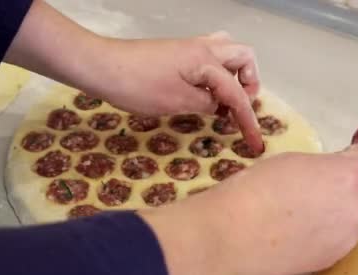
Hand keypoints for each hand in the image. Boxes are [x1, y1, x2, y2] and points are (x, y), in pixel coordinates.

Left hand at [91, 33, 262, 150]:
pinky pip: (207, 59)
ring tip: (223, 101)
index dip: (248, 120)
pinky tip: (201, 95)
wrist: (102, 66)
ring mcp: (188, 47)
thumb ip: (205, 104)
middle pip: (243, 58)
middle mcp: (203, 47)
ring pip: (225, 54)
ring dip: (233, 76)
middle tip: (238, 108)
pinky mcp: (175, 53)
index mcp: (207, 60)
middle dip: (249, 84)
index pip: (236, 93)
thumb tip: (218, 104)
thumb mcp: (177, 102)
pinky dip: (214, 75)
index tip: (255, 144)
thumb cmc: (138, 86)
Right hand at [140, 127, 357, 274]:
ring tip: (300, 207)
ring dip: (340, 207)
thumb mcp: (292, 161)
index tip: (351, 154)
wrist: (229, 237)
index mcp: (350, 177)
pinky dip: (328, 229)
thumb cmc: (252, 188)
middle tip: (317, 180)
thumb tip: (350, 161)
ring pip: (356, 216)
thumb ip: (330, 163)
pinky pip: (340, 237)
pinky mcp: (331, 259)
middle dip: (353, 183)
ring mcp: (347, 239)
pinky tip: (296, 228)